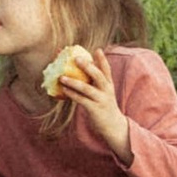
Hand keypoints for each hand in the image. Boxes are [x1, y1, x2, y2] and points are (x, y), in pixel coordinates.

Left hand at [50, 43, 130, 157]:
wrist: (114, 127)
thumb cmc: (105, 107)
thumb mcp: (104, 93)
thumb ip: (95, 84)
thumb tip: (78, 73)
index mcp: (109, 85)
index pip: (107, 70)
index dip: (102, 60)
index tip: (98, 49)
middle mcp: (107, 91)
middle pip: (98, 76)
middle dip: (87, 66)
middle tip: (76, 58)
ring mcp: (101, 100)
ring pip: (87, 88)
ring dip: (73, 82)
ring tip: (62, 77)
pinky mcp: (95, 109)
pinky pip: (81, 100)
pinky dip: (72, 94)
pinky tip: (64, 90)